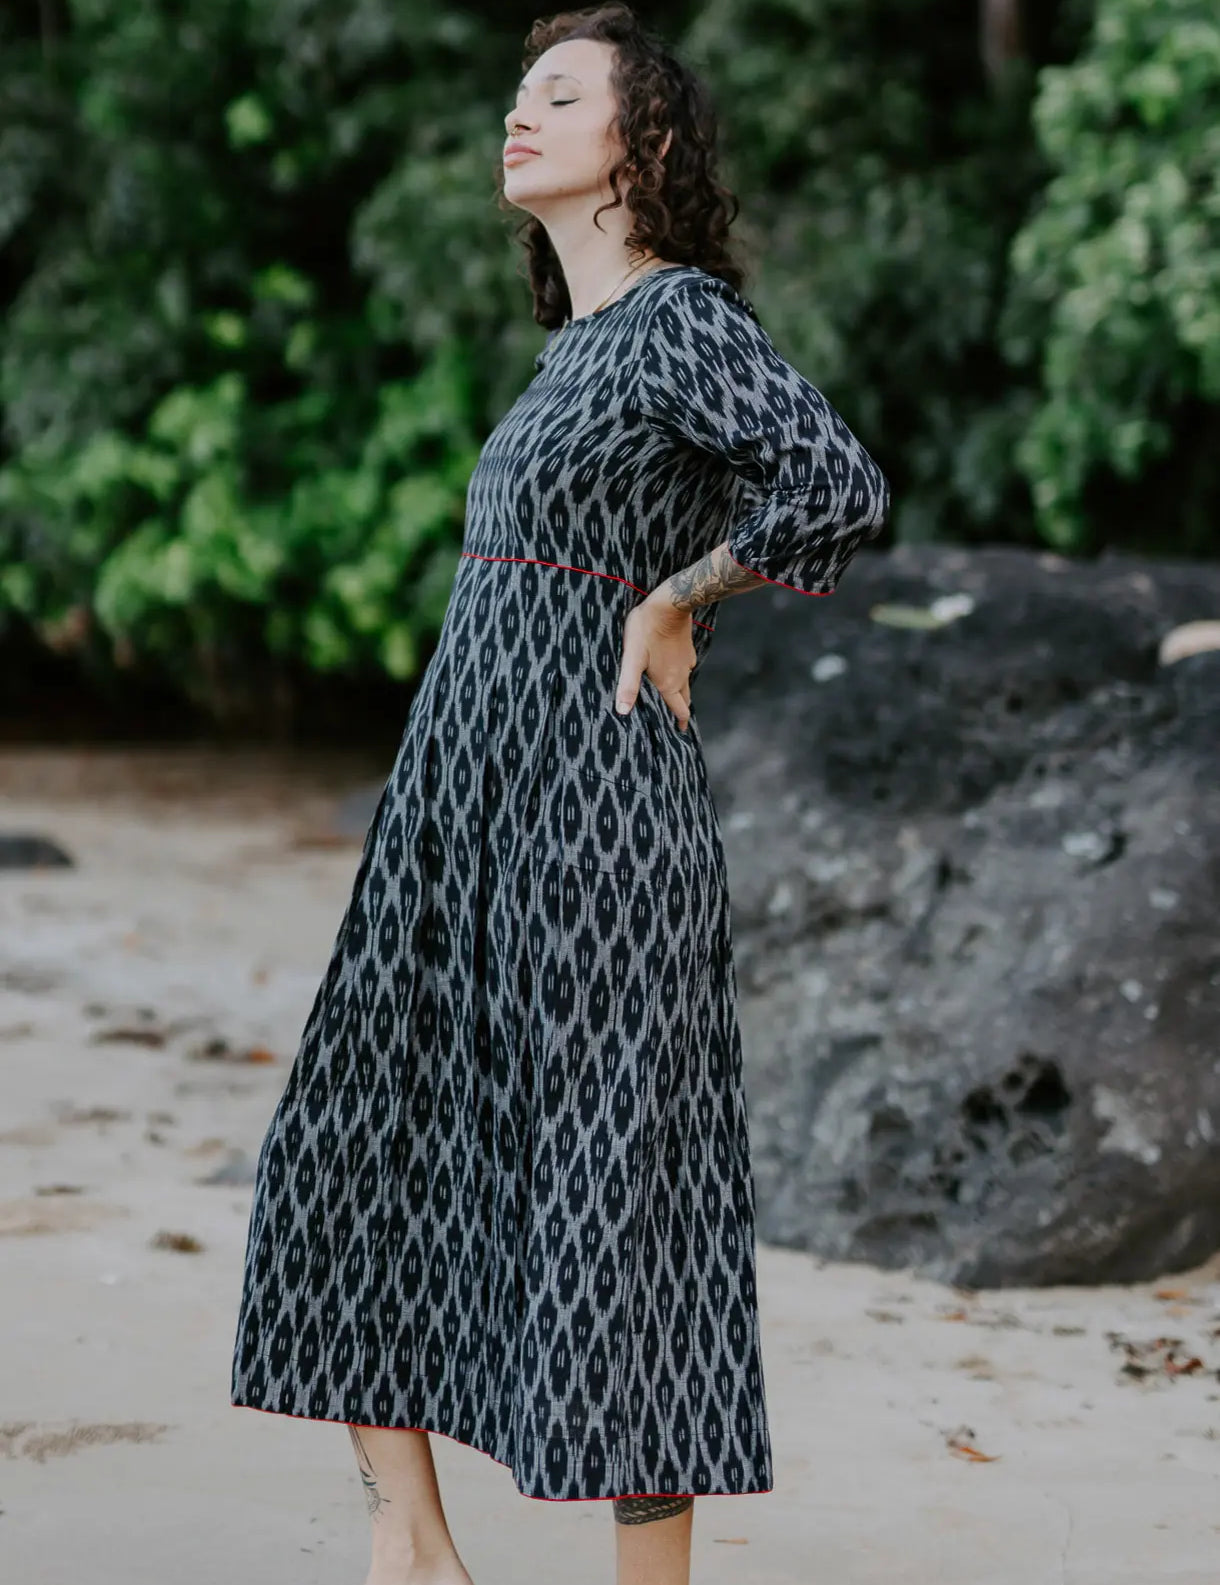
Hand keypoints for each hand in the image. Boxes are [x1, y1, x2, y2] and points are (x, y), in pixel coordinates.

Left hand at [615, 588, 695, 730]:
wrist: (669, 604)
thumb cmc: (646, 630)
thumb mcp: (631, 659)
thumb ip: (628, 686)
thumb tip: (622, 712)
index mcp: (668, 683)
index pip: (679, 709)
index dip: (680, 722)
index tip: (681, 731)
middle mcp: (681, 675)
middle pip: (684, 699)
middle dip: (680, 710)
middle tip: (676, 719)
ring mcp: (686, 661)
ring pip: (685, 683)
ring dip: (680, 692)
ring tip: (671, 696)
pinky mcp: (687, 649)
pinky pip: (684, 667)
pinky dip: (679, 674)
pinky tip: (670, 669)